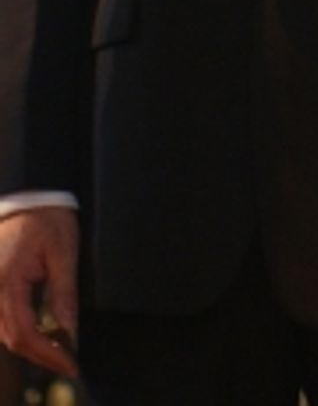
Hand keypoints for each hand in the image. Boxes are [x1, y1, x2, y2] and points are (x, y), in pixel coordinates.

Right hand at [0, 206, 80, 376]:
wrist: (29, 193)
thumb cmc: (47, 217)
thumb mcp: (63, 251)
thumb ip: (63, 292)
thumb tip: (68, 330)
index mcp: (7, 282)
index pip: (25, 333)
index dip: (48, 354)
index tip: (70, 364)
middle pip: (11, 339)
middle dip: (40, 355)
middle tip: (67, 361)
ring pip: (3, 333)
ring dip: (29, 345)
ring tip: (57, 350)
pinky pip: (1, 319)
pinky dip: (19, 330)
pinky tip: (40, 333)